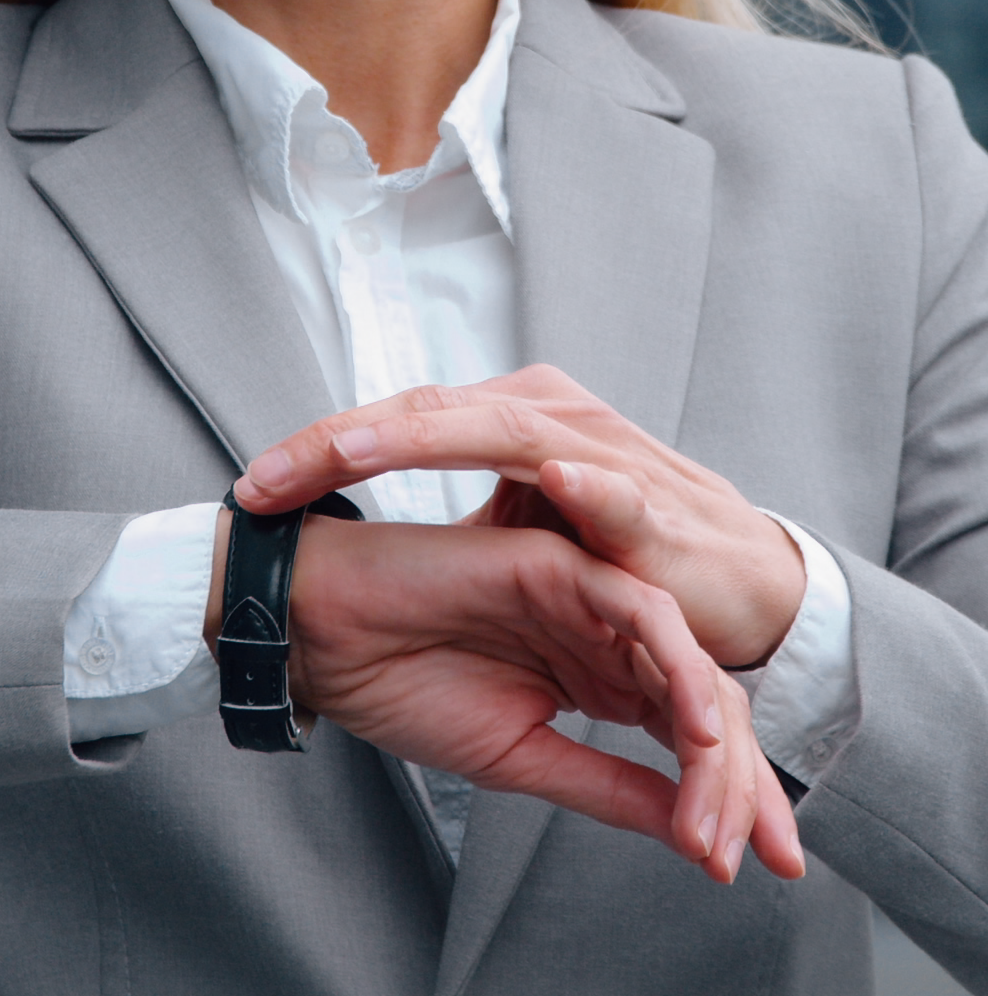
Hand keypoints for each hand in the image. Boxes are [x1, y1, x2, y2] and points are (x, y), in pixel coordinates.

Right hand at [207, 505, 802, 882]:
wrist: (324, 636)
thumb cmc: (403, 684)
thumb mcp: (525, 760)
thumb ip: (611, 789)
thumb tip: (696, 840)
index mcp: (601, 672)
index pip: (692, 734)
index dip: (734, 800)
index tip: (761, 870)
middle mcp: (608, 633)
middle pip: (710, 702)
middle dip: (750, 784)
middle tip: (770, 857)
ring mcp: (590, 595)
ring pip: (691, 663)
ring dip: (717, 747)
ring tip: (719, 822)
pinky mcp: (563, 566)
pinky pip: (644, 613)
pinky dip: (680, 671)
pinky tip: (697, 732)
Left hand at [236, 367, 806, 668]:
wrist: (742, 580)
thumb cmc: (627, 543)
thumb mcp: (531, 515)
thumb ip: (472, 500)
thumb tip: (384, 511)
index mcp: (513, 418)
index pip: (405, 419)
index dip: (326, 448)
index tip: (252, 486)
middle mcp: (550, 418)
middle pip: (429, 415)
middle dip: (343, 444)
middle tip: (268, 474)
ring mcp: (603, 457)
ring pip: (502, 433)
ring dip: (427, 440)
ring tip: (354, 452)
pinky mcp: (655, 513)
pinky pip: (614, 492)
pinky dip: (583, 481)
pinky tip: (552, 473)